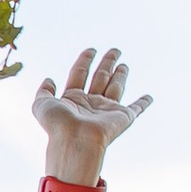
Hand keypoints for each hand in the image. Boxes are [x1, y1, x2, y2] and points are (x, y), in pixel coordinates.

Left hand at [32, 45, 149, 187]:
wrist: (76, 141)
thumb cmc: (58, 125)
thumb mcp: (41, 104)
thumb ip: (44, 91)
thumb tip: (49, 80)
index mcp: (73, 98)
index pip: (80, 74)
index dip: (85, 60)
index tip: (91, 50)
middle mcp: (91, 103)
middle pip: (101, 77)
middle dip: (107, 62)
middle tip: (115, 50)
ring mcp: (107, 110)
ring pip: (116, 87)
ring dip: (120, 75)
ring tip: (124, 64)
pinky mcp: (122, 117)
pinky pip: (135, 109)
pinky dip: (143, 103)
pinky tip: (149, 97)